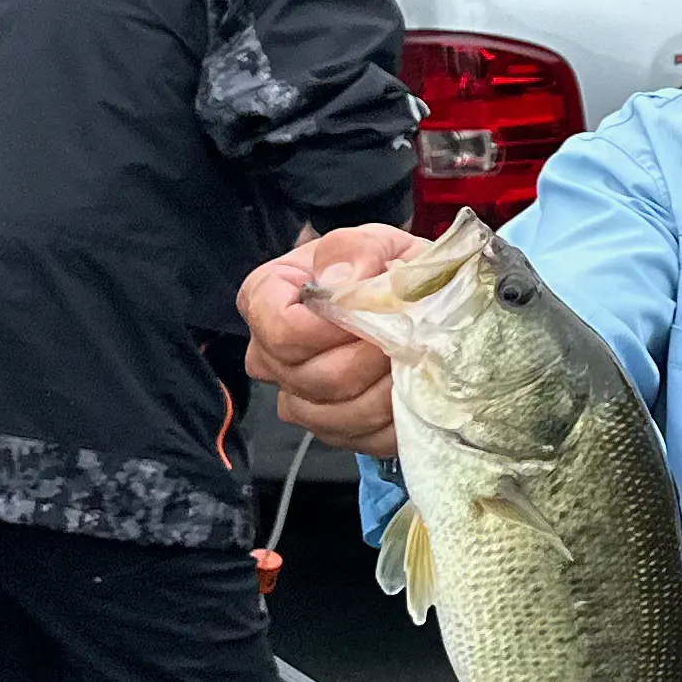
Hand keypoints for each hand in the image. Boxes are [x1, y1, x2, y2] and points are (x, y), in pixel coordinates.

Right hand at [240, 223, 421, 453]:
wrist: (407, 301)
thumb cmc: (380, 268)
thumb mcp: (376, 242)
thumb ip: (356, 251)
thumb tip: (342, 283)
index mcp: (264, 299)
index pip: (281, 328)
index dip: (331, 327)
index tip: (374, 312)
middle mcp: (268, 356)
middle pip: (314, 377)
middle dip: (372, 357)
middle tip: (412, 336)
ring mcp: (297, 399)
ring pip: (339, 414)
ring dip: (387, 388)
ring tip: (417, 359)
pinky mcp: (332, 431)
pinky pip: (362, 439)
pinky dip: (395, 417)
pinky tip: (412, 388)